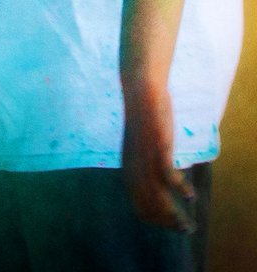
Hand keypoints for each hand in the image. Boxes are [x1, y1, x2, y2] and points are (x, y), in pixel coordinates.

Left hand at [122, 86, 195, 231]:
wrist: (139, 89)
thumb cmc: (142, 117)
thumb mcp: (141, 145)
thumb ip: (145, 162)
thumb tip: (157, 179)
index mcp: (128, 166)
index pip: (138, 204)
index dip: (156, 219)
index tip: (171, 226)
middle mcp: (134, 165)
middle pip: (148, 204)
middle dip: (167, 221)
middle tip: (186, 229)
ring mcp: (145, 155)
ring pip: (157, 195)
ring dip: (173, 213)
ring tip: (188, 223)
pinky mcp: (157, 144)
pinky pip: (166, 173)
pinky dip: (178, 188)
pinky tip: (190, 194)